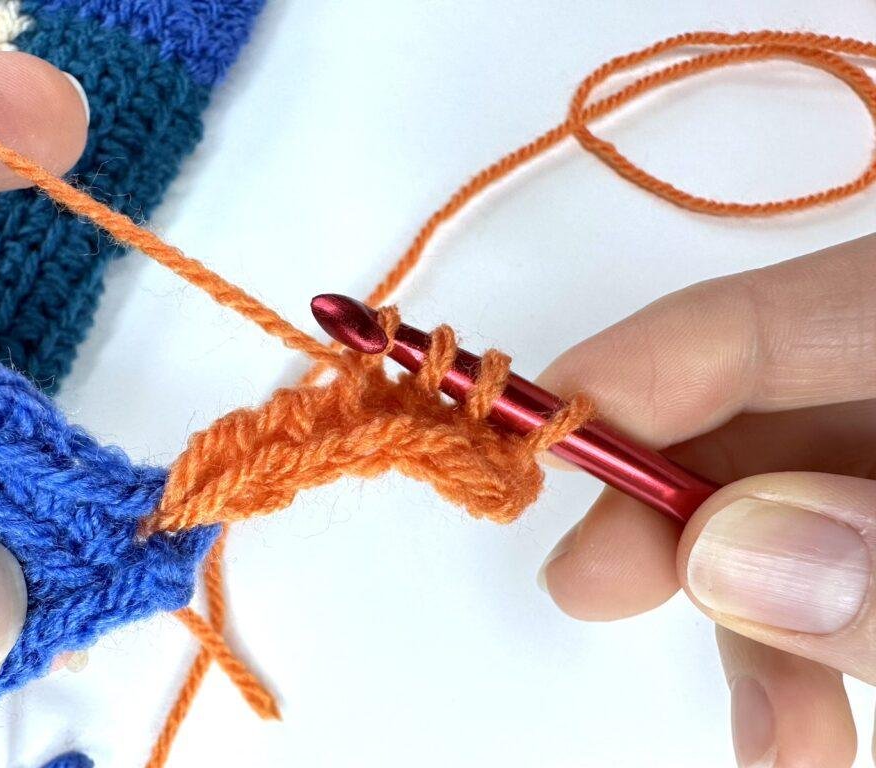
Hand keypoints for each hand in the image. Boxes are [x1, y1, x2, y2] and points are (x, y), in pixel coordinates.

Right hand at [536, 236, 875, 767]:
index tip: (525, 442)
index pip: (764, 316)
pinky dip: (813, 630)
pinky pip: (839, 546)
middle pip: (764, 411)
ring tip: (772, 739)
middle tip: (594, 590)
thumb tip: (715, 550)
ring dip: (756, 614)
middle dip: (676, 514)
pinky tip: (807, 719)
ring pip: (797, 495)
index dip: (632, 371)